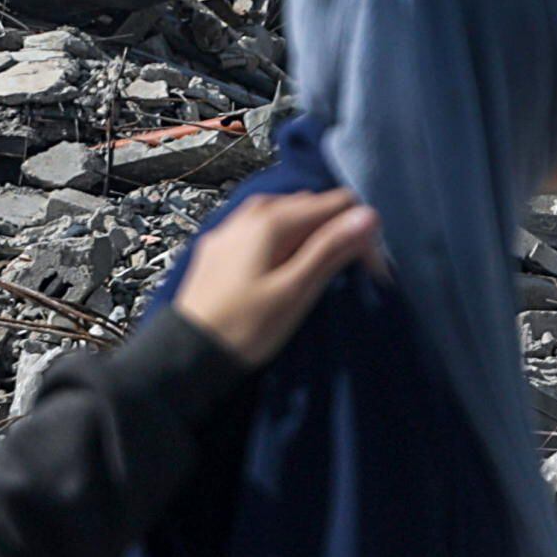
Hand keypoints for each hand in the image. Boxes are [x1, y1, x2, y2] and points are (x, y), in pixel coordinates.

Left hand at [160, 189, 381, 367]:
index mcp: (273, 220)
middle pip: (313, 205)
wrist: (188, 351)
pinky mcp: (220, 244)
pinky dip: (284, 240)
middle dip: (338, 232)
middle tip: (349, 273)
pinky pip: (264, 228)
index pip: (338, 204)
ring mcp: (232, 226)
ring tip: (317, 272)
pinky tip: (284, 267)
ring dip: (312, 236)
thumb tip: (369, 215)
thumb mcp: (295, 291)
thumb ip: (331, 249)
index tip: (369, 269)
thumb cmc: (246, 326)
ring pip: (288, 215)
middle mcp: (252, 212)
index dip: (360, 232)